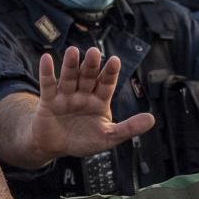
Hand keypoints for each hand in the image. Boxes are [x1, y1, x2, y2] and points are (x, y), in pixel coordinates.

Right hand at [21, 46, 155, 161]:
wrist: (56, 147)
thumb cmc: (83, 141)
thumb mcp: (109, 137)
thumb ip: (129, 128)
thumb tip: (152, 119)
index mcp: (99, 100)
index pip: (107, 83)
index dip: (110, 73)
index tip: (115, 61)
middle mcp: (83, 94)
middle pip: (88, 76)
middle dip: (91, 65)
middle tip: (94, 52)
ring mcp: (66, 95)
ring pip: (69, 77)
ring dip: (70, 65)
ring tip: (73, 51)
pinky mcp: (48, 100)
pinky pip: (48, 84)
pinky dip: (47, 72)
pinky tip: (46, 59)